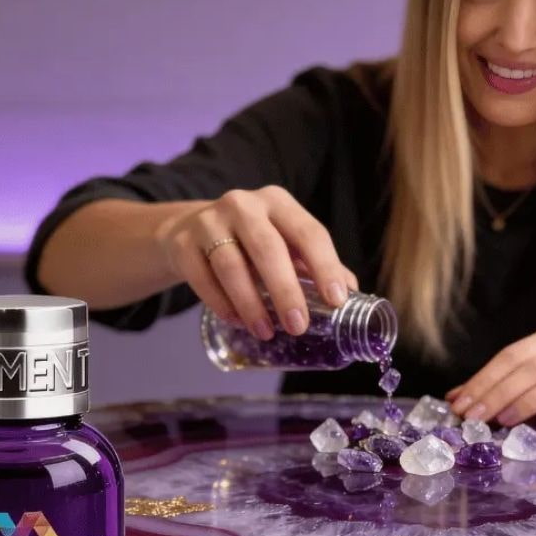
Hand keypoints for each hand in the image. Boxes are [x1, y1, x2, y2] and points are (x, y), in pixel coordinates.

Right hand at [159, 185, 358, 341]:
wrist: (190, 230)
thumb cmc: (250, 242)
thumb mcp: (284, 243)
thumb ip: (314, 266)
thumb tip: (352, 295)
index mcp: (279, 203)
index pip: (309, 232)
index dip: (325, 266)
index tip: (336, 300)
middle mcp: (244, 205)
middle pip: (268, 247)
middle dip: (285, 290)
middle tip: (298, 326)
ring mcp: (209, 221)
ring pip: (231, 264)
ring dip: (251, 303)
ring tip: (266, 332)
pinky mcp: (183, 243)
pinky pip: (202, 277)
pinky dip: (220, 302)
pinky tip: (236, 321)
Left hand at [446, 322, 535, 426]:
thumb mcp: (534, 386)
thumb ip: (499, 388)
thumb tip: (454, 399)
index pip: (513, 354)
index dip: (484, 379)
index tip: (461, 405)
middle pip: (532, 367)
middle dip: (499, 393)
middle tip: (476, 418)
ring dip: (527, 402)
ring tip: (505, 421)